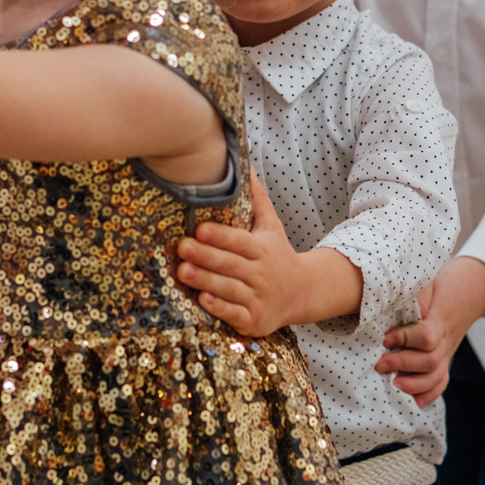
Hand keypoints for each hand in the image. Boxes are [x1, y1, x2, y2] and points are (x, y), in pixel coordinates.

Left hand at [174, 173, 319, 335]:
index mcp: (263, 249)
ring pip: (229, 289)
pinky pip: (236, 314)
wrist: (302, 293)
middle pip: (230, 264)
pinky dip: (220, 309)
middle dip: (206, 256)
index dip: (221, 236)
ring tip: (183, 272)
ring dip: (206, 281)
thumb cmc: (277, 255)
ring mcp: (258, 298)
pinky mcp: (254, 320)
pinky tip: (203, 300)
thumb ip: (257, 199)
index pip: (240, 241)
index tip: (200, 228)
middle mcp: (261, 274)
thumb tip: (245, 164)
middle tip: (182, 247)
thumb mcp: (272, 226)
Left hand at [376, 255, 484, 406]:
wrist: (469, 291)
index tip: (386, 338)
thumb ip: (410, 294)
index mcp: (440, 320)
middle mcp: (446, 340)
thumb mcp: (426, 283)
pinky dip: (429, 394)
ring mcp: (447, 352)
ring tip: (393, 383)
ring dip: (415, 384)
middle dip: (403, 364)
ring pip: (437, 376)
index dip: (405, 339)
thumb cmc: (440, 286)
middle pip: (430, 361)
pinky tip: (414, 401)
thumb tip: (386, 300)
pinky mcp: (445, 360)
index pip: (426, 336)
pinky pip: (442, 382)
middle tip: (380, 364)